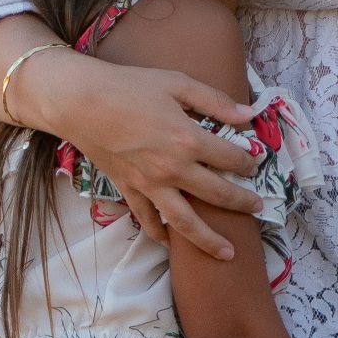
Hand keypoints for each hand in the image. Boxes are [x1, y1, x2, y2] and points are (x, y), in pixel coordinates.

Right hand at [46, 56, 262, 258]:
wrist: (79, 101)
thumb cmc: (129, 86)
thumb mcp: (177, 84)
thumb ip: (215, 101)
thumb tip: (249, 115)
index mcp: (188, 140)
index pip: (231, 159)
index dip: (249, 162)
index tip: (254, 163)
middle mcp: (173, 169)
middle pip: (218, 195)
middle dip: (242, 203)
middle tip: (258, 208)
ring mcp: (150, 184)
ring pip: (186, 222)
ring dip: (209, 240)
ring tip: (228, 253)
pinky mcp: (129, 190)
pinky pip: (148, 219)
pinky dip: (160, 234)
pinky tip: (171, 244)